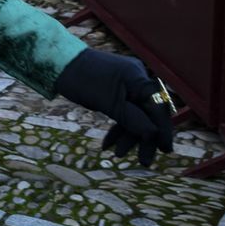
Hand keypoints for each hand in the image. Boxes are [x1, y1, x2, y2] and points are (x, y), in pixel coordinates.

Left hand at [52, 49, 174, 165]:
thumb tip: (153, 134)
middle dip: (144, 138)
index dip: (163, 131)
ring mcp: (128, 84)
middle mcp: (138, 80)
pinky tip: (108, 144)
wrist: (58, 63)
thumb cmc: (82, 79)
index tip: (165, 151)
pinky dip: (118, 126)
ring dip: (128, 135)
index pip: (158, 108)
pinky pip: (124, 110)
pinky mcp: (117, 90)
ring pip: (135, 114)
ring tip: (117, 154)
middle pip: (148, 113)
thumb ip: (132, 118)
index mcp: (139, 79)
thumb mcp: (107, 103)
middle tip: (143, 162)